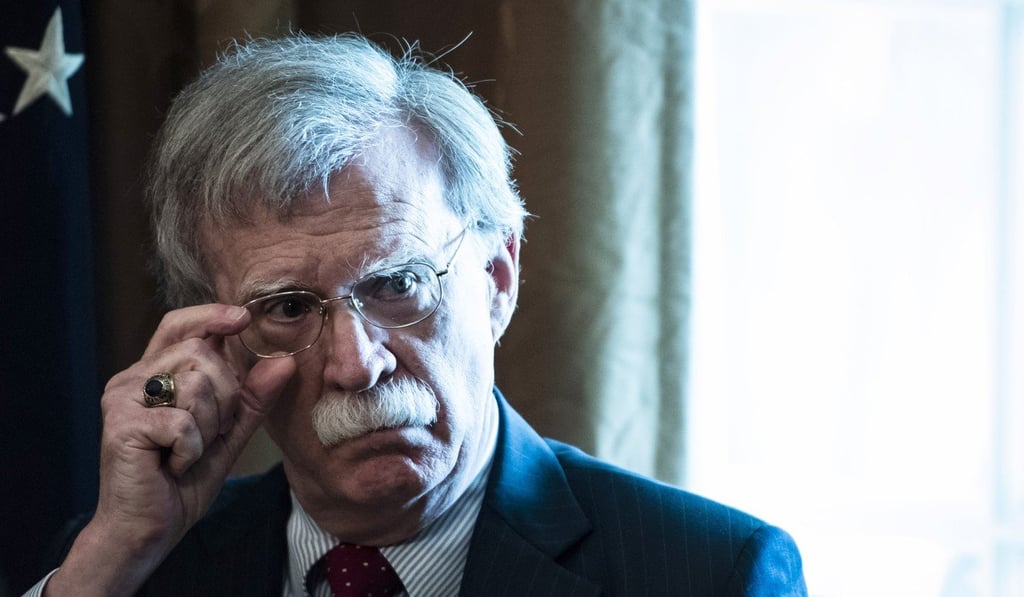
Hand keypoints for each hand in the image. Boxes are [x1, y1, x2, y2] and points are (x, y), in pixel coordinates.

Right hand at [46, 304, 295, 596]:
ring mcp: (123, 399)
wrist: (147, 530)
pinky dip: (191, 450)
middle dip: (224, 396)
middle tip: (209, 434)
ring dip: (208, 426)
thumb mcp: (228, 436)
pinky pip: (184, 423)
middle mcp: (133, 379)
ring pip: (196, 384)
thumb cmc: (181, 482)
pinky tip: (173, 466)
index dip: (212, 316)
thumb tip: (285, 361)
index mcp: (155, 375)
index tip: (243, 318)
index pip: (180, 325)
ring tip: (187, 452)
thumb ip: (253, 399)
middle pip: (202, 354)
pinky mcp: (122, 425)